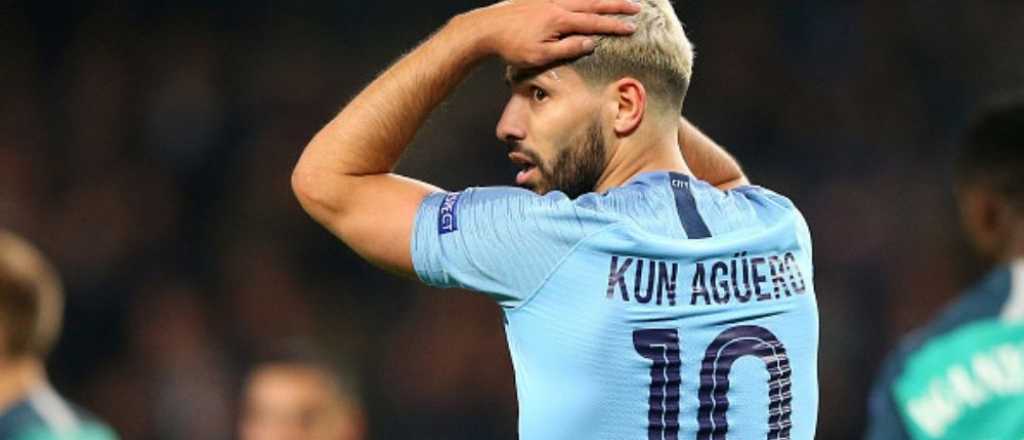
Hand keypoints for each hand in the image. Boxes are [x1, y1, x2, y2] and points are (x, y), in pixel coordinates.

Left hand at [462, 0, 640, 67]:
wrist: (486, 29)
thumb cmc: (512, 46)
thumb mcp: (541, 55)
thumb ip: (568, 48)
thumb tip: (591, 43)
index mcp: (560, 20)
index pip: (594, 22)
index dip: (614, 25)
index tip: (632, 28)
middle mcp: (557, 5)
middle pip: (593, 3)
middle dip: (616, 5)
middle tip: (636, 7)